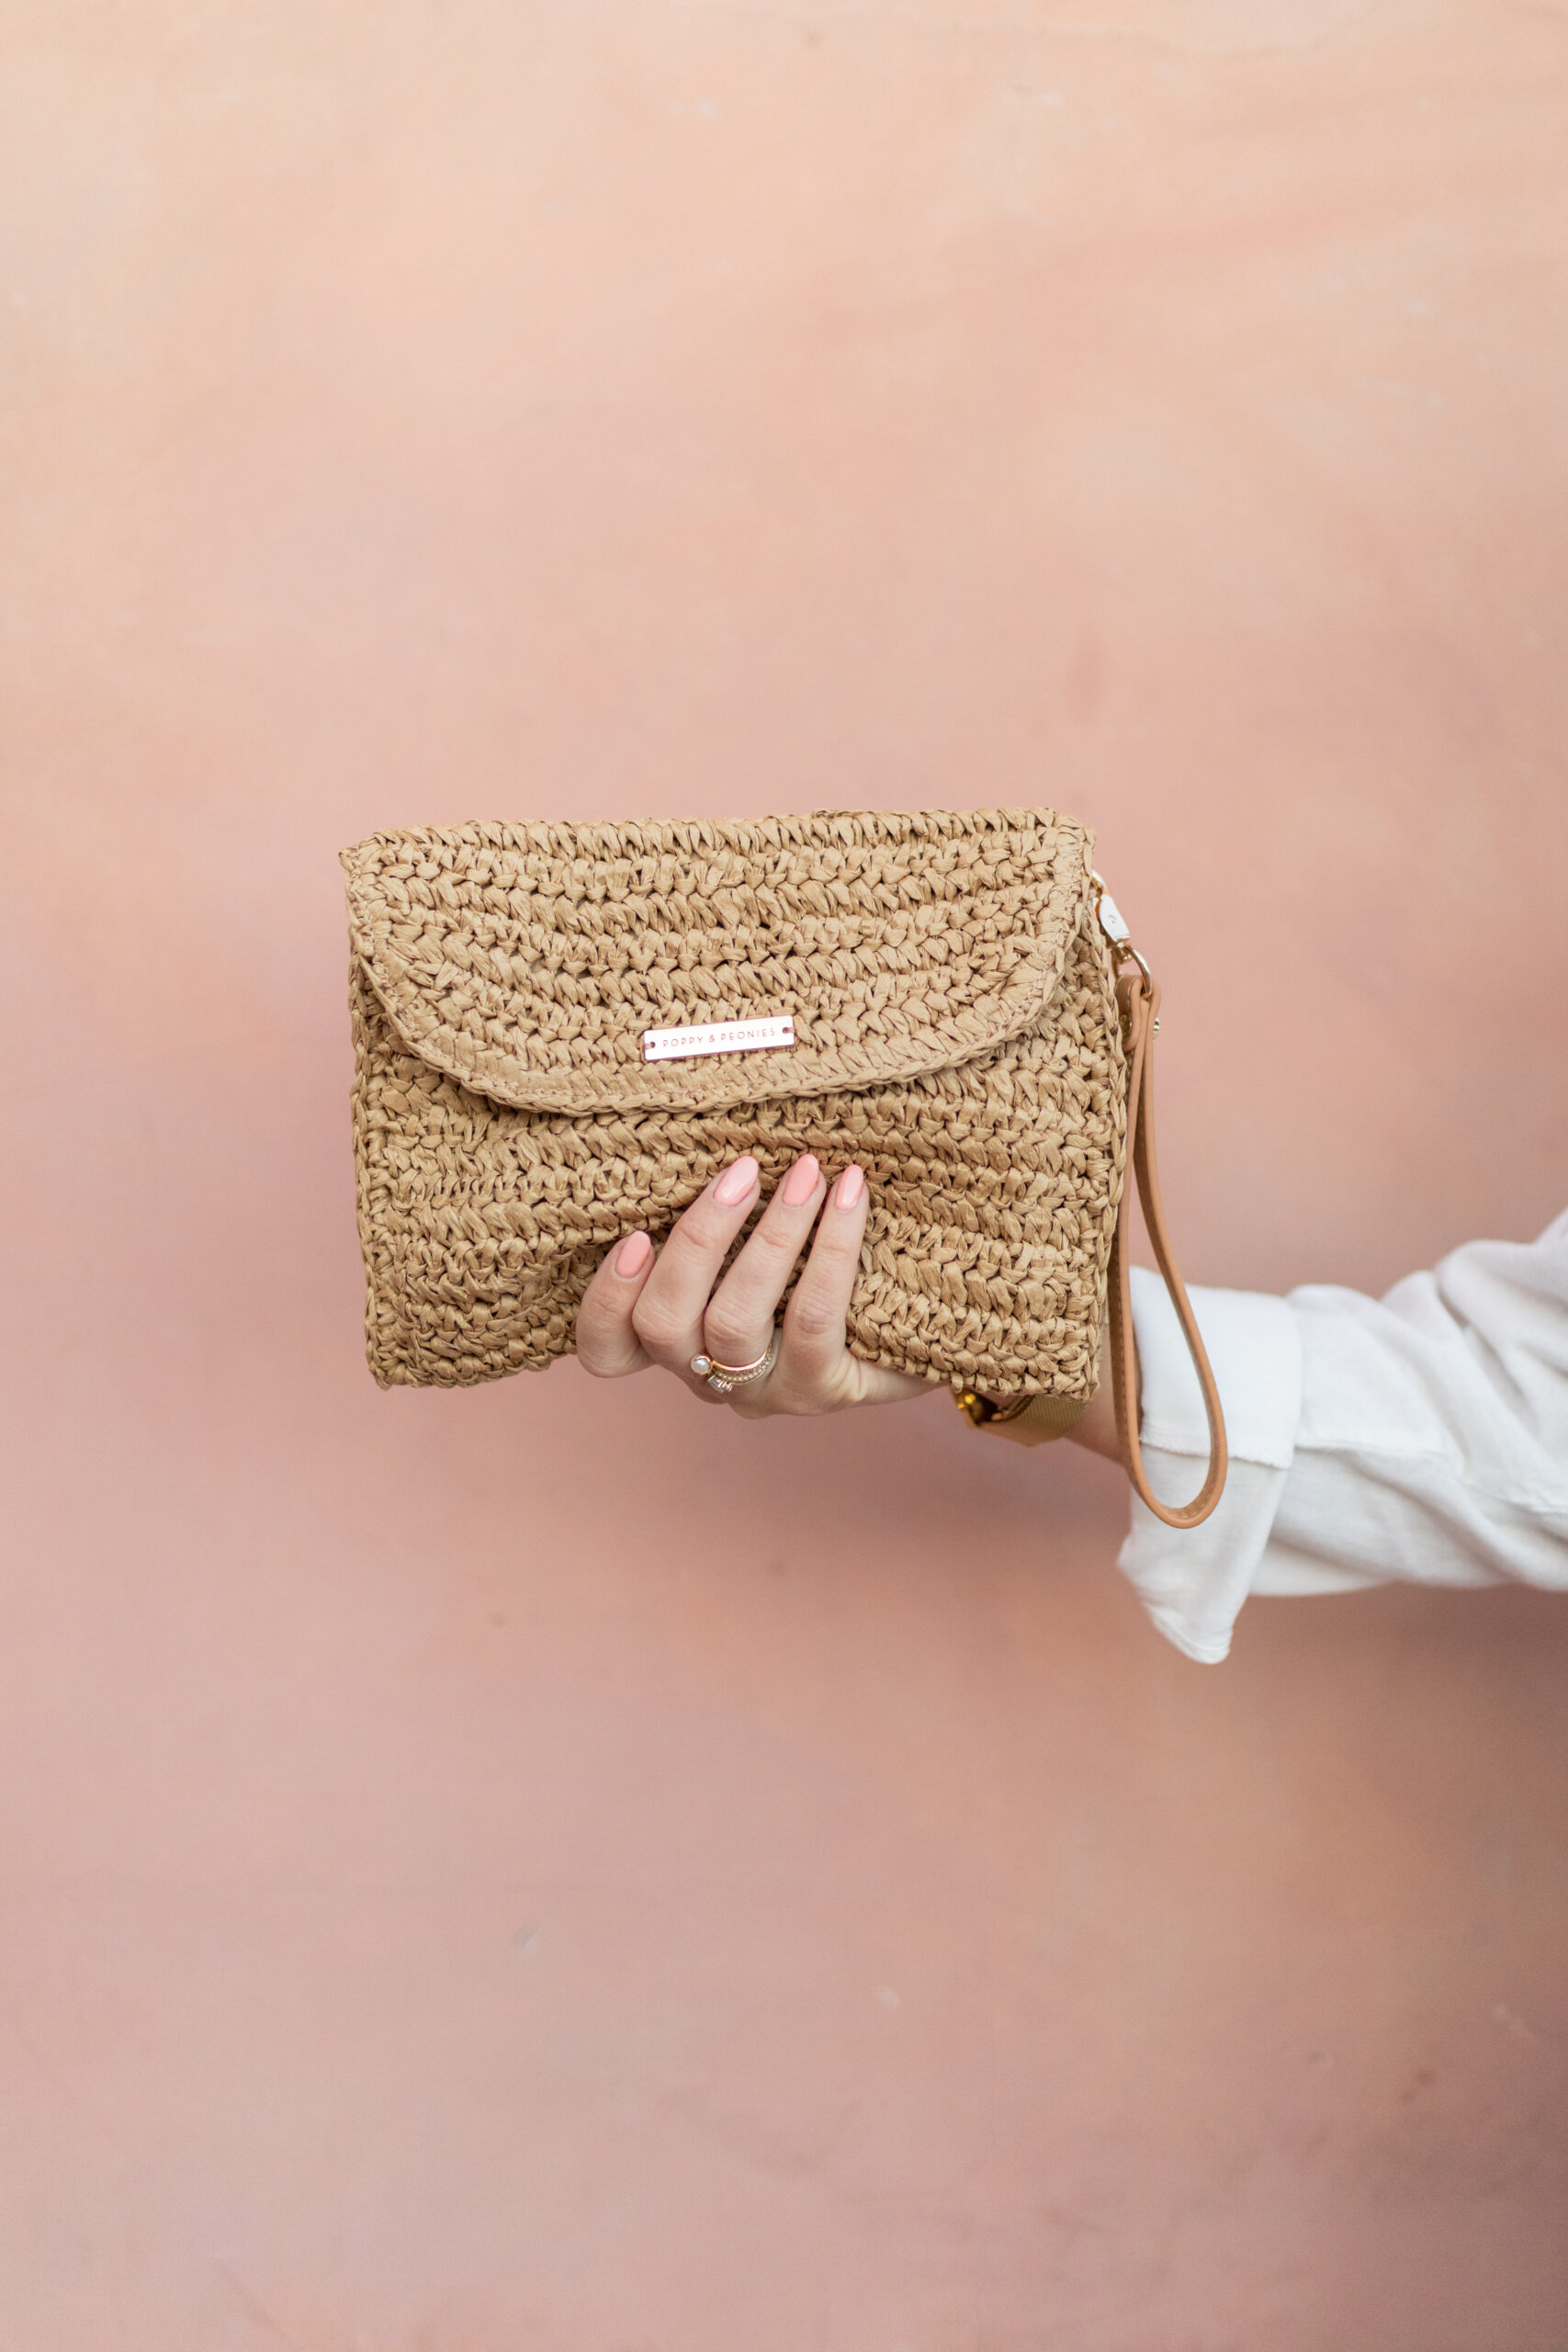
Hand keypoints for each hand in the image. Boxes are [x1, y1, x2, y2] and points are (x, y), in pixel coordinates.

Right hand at [575, 1153, 930, 1417]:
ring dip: (769, 1237)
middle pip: (662, 1324)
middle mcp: (707, 1375)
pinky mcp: (821, 1390)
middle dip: (698, 1239)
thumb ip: (723, 1210)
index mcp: (674, 1340)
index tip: (634, 1234)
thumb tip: (715, 1126)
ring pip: (732, 1322)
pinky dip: (831, 1249)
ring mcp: (762, 1391)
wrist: (922, 1324)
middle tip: (744, 1168)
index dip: (607, 1297)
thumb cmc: (822, 1263)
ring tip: (807, 1173)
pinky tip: (850, 1195)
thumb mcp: (757, 1238)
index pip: (607, 1348)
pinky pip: (812, 1318)